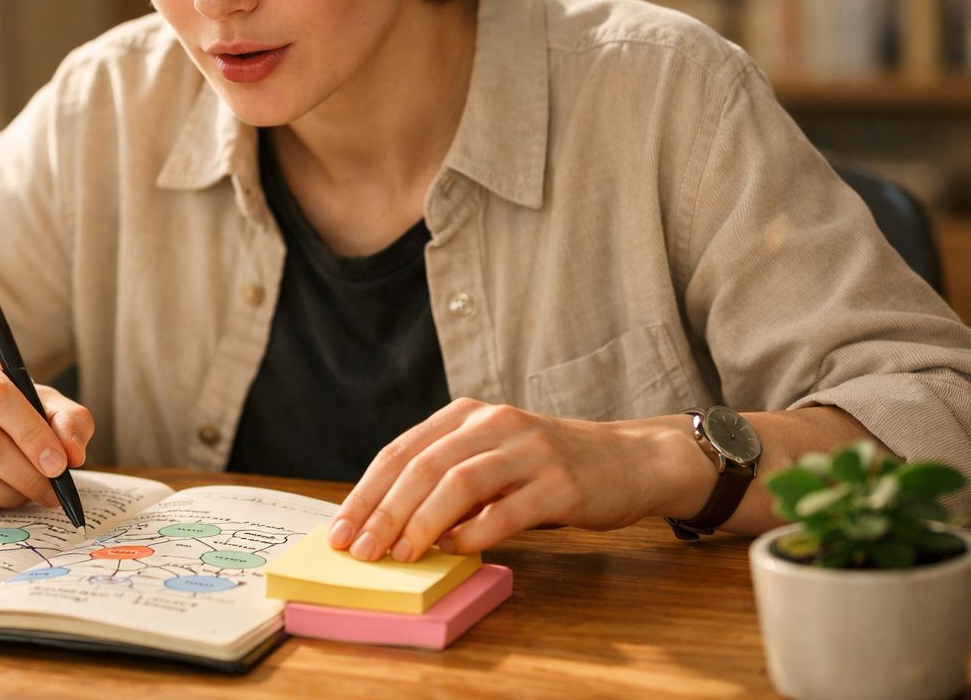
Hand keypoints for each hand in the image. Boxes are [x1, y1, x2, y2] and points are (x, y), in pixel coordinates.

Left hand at [328, 399, 673, 560]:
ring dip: (421, 523)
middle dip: (384, 512)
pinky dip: (475, 533)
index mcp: (468, 414)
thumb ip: (447, 480)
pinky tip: (457, 550)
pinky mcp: (561, 484)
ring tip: (401, 555)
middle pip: (423, 466)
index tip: (341, 530)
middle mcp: (495, 424)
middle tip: (362, 550)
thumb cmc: (548, 467)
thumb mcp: (492, 459)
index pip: (402, 450)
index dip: (366, 492)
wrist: (630, 460)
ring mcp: (530, 451)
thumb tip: (388, 524)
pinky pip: (507, 511)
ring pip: (458, 483)